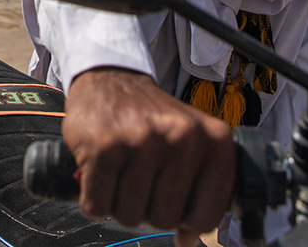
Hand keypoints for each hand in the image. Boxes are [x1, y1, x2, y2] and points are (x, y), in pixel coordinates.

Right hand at [63, 67, 233, 238]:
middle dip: (148, 208)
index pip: (207, 217)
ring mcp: (143, 141)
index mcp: (214, 140)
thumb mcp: (192, 144)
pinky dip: (93, 198)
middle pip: (165, 219)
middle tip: (141, 177)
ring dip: (119, 203)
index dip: (186, 219)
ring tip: (121, 170)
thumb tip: (187, 242)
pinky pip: (98, 205)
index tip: (173, 199)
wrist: (112, 77)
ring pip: (130, 216)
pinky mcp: (104, 147)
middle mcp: (183, 137)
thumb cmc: (152, 119)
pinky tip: (100, 172)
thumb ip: (199, 191)